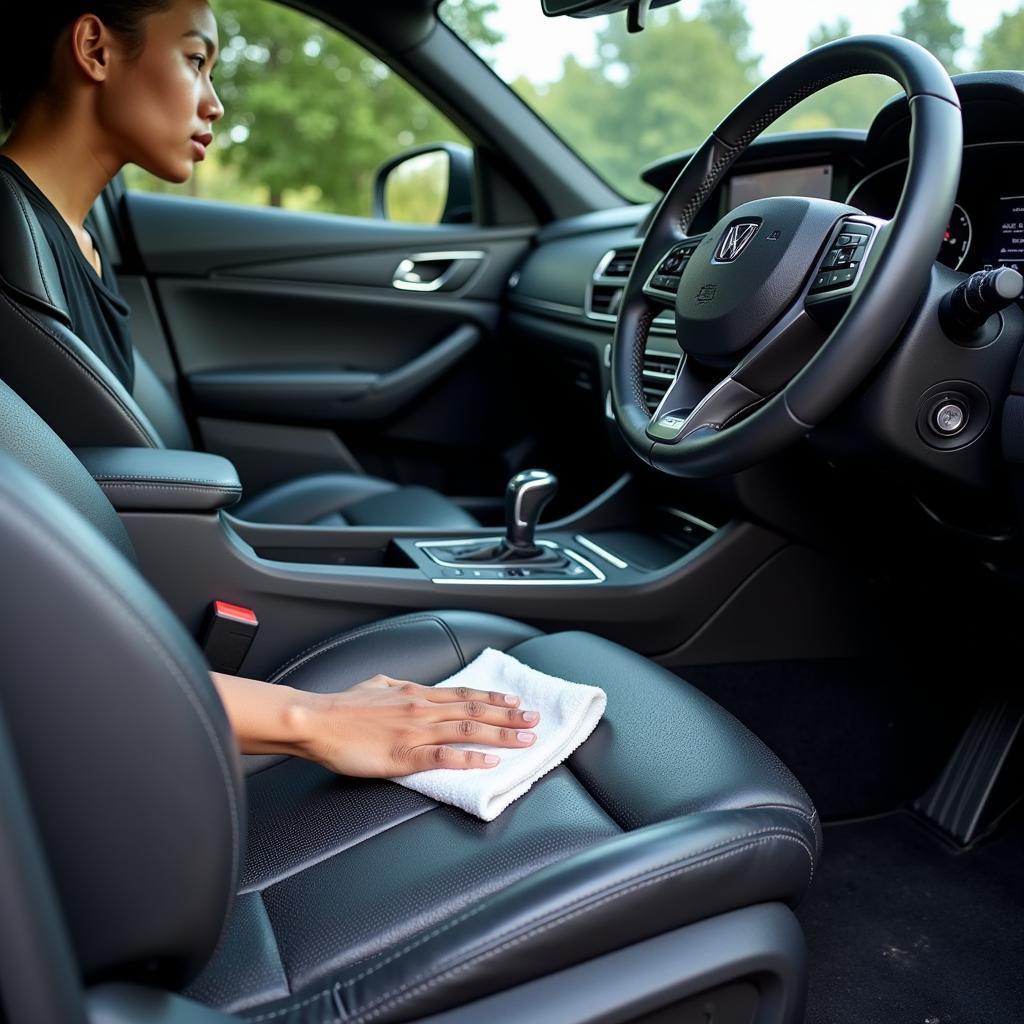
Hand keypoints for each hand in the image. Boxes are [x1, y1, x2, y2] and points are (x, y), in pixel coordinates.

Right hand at [296, 674, 540, 777]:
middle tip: (535, 719)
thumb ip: (397, 687)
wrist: (316, 721)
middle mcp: (422, 709)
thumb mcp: (376, 684)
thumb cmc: (341, 706)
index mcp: (415, 693)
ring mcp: (416, 732)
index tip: (515, 701)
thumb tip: (408, 686)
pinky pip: (444, 757)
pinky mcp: (404, 756)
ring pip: (468, 731)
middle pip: (475, 711)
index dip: (493, 698)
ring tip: (526, 739)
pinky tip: (490, 762)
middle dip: (509, 716)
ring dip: (501, 735)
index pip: (464, 695)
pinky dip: (471, 758)